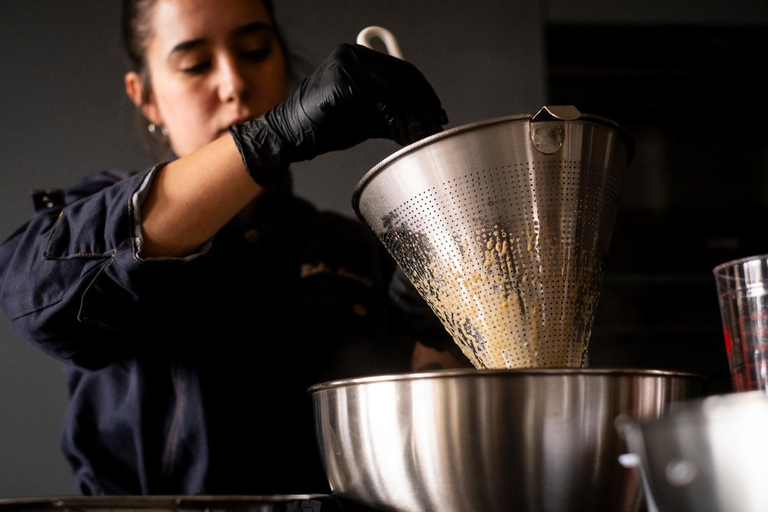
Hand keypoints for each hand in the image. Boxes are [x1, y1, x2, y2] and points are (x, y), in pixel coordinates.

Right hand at [229, 43, 447, 185]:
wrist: (293, 135)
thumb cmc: (326, 126)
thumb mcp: (367, 116)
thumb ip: (391, 112)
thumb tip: (422, 120)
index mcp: (357, 57)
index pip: (402, 69)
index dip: (424, 92)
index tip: (437, 112)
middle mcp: (353, 54)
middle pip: (403, 77)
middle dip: (424, 106)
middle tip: (436, 126)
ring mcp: (348, 64)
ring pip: (396, 90)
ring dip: (414, 117)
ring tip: (423, 136)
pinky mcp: (346, 80)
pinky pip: (383, 101)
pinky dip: (398, 120)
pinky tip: (405, 136)